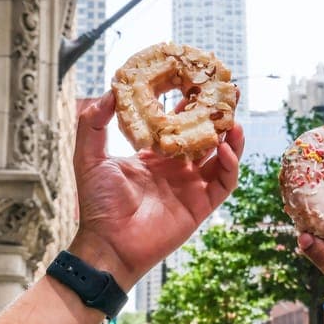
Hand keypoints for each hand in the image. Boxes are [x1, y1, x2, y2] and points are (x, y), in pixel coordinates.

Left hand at [69, 91, 244, 287]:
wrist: (108, 243)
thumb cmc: (97, 204)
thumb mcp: (89, 157)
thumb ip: (92, 124)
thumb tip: (107, 91)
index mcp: (155, 155)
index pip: (179, 122)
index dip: (191, 102)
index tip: (197, 80)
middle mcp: (177, 167)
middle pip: (206, 135)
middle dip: (219, 114)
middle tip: (229, 92)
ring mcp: (191, 185)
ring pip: (221, 156)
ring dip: (231, 137)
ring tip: (234, 119)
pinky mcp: (202, 204)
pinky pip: (224, 181)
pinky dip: (230, 164)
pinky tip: (226, 149)